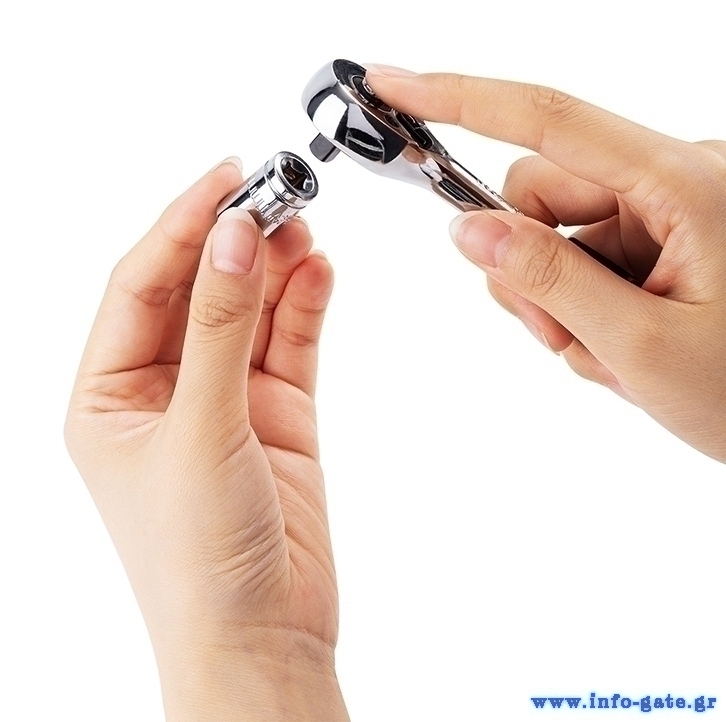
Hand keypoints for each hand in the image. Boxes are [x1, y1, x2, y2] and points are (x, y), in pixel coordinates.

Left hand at [64, 159, 347, 721]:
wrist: (263, 638)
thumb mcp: (200, 431)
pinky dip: (305, 306)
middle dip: (235, 240)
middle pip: (198, 290)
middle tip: (278, 190)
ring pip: (249, 311)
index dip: (181, 227)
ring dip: (275, 266)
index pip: (140, 286)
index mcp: (108, 396)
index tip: (226, 179)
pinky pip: (290, 344)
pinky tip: (321, 272)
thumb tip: (236, 239)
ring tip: (305, 223)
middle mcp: (163, 390)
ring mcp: (226, 400)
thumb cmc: (199, 560)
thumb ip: (221, 330)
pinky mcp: (278, 415)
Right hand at [367, 66, 725, 462]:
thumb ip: (549, 281)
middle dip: (529, 269)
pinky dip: (579, 306)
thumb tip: (470, 231)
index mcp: (686, 183)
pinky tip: (619, 344)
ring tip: (607, 352)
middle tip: (562, 335)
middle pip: (540, 191)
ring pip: (553, 232)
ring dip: (556, 299)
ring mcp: (665, 209)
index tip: (394, 83)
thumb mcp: (640, 345)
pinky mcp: (658, 237)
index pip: (550, 122)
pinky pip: (580, 256)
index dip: (462, 98)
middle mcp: (674, 178)